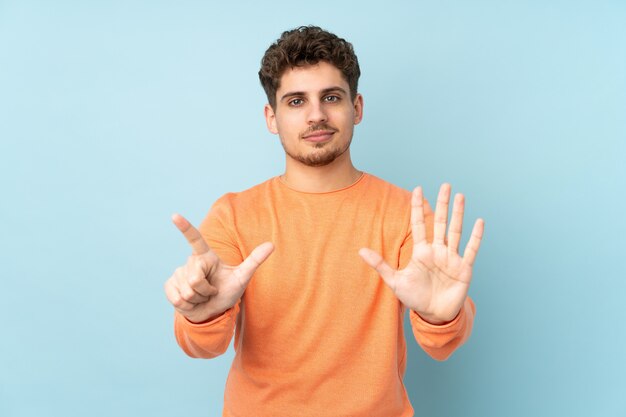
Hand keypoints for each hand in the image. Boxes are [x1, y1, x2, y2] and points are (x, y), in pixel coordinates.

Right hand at [164, 213, 273, 322]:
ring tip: (202, 297)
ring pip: (187, 291)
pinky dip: (187, 305)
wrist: (213, 311)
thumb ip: (255, 260)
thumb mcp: (243, 277)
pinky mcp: (170, 287)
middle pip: (195, 279)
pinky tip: (191, 302)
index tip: (174, 215)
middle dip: (206, 291)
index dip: (184, 227)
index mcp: (206, 256)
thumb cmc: (228, 291)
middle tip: (211, 292)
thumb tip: (272, 244)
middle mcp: (191, 262)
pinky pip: (177, 298)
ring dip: (198, 300)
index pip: (195, 239)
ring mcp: (178, 274)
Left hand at [359, 184, 483, 323]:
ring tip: (461, 196)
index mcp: (421, 251)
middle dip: (443, 204)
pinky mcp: (464, 268)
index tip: (417, 189)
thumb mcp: (395, 281)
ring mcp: (451, 258)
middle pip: (439, 222)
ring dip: (458, 214)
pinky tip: (479, 221)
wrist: (434, 315)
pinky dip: (476, 236)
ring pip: (455, 231)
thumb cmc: (414, 297)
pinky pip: (471, 249)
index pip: (419, 224)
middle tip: (445, 185)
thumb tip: (360, 250)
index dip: (418, 207)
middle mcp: (437, 251)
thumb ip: (380, 265)